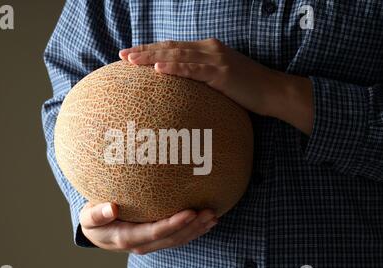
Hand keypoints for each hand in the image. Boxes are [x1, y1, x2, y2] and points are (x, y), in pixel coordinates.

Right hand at [80, 202, 217, 254]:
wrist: (97, 234)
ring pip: (178, 240)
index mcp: (127, 237)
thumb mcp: (88, 216)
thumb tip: (111, 208)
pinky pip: (177, 238)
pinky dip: (193, 231)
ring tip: (213, 216)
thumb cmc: (93, 221)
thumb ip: (97, 214)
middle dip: (193, 226)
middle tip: (210, 212)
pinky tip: (206, 222)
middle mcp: (142, 244)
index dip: (174, 223)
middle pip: (172, 238)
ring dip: (197, 230)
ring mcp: (151, 244)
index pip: (156, 232)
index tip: (191, 211)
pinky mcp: (156, 240)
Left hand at [119, 38, 313, 134]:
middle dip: (144, 51)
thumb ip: (201, 78)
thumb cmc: (246, 89)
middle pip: (170, 48)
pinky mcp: (221, 73)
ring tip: (132, 61)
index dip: (150, 50)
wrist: (273, 92)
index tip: (131, 55)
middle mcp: (208, 49)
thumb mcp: (220, 80)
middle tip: (122, 56)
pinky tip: (158, 69)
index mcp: (206, 50)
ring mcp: (215, 59)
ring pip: (177, 56)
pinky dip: (175, 68)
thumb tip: (182, 89)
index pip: (173, 47)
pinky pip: (193, 69)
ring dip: (152, 58)